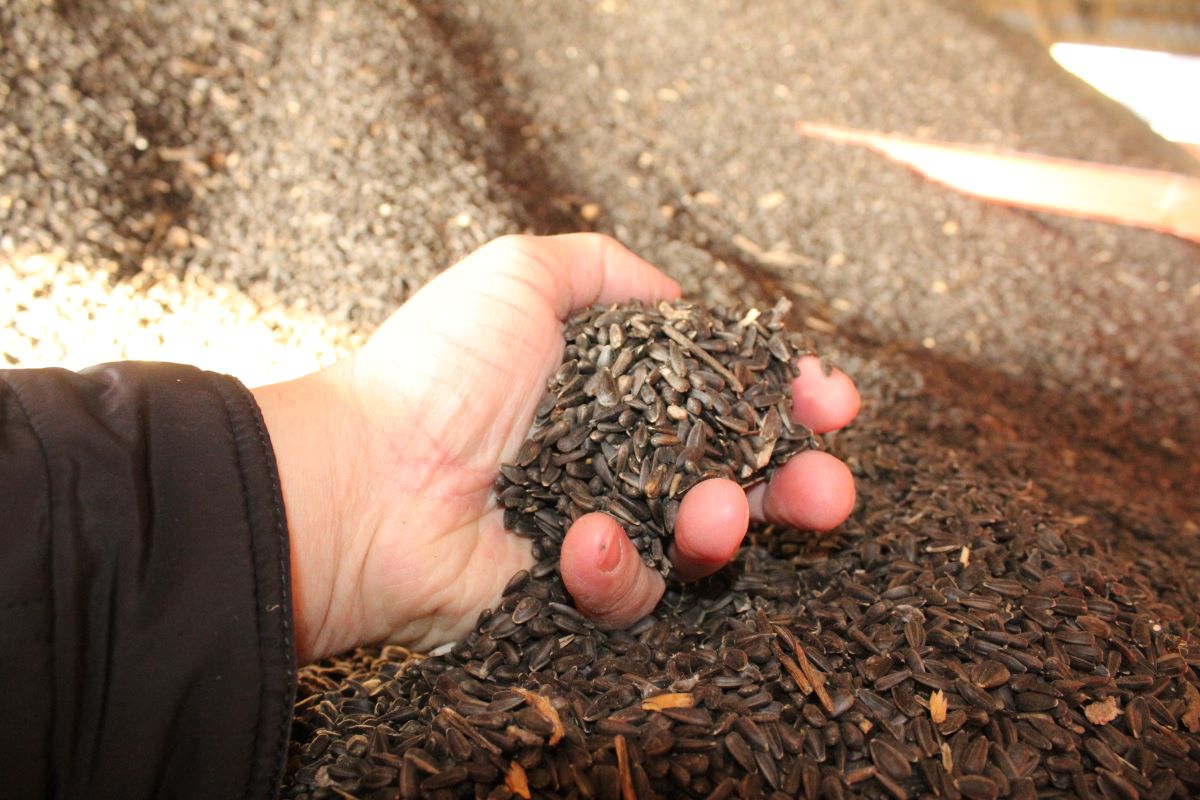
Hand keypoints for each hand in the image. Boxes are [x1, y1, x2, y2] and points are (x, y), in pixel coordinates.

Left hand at [253, 234, 858, 663]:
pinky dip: (619, 565)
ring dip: (723, 528)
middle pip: (734, 472)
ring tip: (717, 514)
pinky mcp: (572, 589)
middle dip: (796, 482)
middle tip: (829, 490)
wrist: (366, 480)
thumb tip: (677, 301)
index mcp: (611, 382)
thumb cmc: (438, 371)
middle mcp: (615, 452)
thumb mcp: (520, 273)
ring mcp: (598, 522)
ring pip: (700, 542)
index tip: (828, 400)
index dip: (781, 395)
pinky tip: (583, 540)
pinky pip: (633, 589)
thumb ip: (607, 268)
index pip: (720, 390)